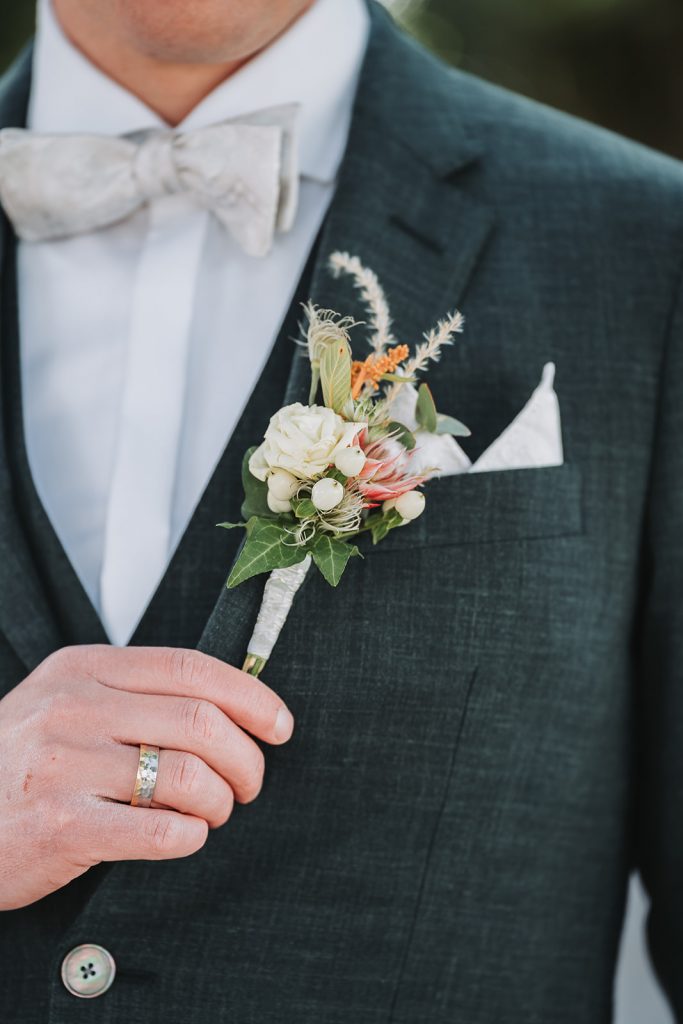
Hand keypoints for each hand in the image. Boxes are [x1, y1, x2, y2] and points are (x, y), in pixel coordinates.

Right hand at [0, 645, 293, 910]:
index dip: (251, 697)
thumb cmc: (23, 761)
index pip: (191, 667)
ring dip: (221, 802)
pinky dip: (191, 836)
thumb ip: (136, 693)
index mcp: (85, 667)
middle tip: (248, 785)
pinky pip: (161, 830)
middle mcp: (74, 707)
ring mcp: (64, 765)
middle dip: (247, 759)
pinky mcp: (61, 826)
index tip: (280, 726)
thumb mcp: (67, 702)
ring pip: (190, 777)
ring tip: (212, 813)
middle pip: (202, 721)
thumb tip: (234, 705)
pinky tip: (184, 836)